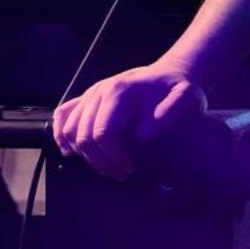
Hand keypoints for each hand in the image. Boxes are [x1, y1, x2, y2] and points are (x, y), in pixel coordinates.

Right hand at [52, 62, 207, 179]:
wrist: (168, 74)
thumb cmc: (177, 89)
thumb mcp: (187, 97)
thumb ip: (172, 112)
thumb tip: (142, 137)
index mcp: (120, 91)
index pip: (103, 133)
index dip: (114, 156)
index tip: (131, 168)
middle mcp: (99, 90)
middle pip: (83, 136)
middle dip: (101, 161)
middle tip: (122, 174)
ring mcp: (90, 94)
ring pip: (70, 130)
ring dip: (85, 156)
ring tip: (109, 167)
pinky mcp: (86, 98)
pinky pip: (63, 115)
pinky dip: (61, 135)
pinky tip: (70, 152)